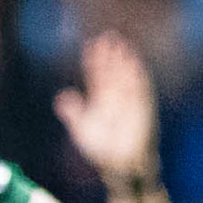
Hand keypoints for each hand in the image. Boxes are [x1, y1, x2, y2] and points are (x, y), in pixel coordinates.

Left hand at [53, 33, 157, 181]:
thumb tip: (60, 97)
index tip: (89, 46)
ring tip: (119, 43)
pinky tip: (133, 61)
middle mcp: (115, 98)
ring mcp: (129, 101)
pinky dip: (137, 75)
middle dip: (108, 55)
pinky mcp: (142, 107)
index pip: (96, 76)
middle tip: (104, 37)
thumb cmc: (101, 150)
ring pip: (125, 76)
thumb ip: (73, 112)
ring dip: (123, 60)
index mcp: (100, 101)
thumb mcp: (82, 129)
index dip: (93, 61)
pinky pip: (141, 87)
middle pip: (111, 71)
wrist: (120, 165)